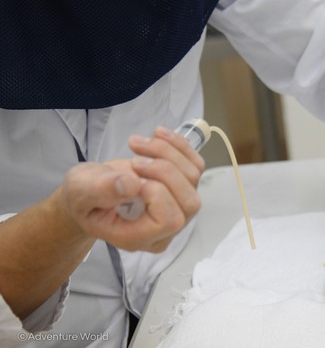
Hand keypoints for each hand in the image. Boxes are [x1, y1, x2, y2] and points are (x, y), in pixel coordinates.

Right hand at [56, 126, 204, 252]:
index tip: (130, 175)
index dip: (156, 192)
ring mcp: (177, 209)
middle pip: (189, 202)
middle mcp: (165, 230)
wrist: (90, 190)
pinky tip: (157, 135)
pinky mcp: (183, 188)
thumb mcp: (80, 191)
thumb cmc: (83, 196)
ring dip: (168, 153)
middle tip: (134, 159)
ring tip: (138, 144)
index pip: (169, 220)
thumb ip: (100, 190)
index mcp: (139, 238)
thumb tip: (130, 184)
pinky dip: (179, 146)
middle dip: (165, 171)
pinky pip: (195, 165)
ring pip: (193, 179)